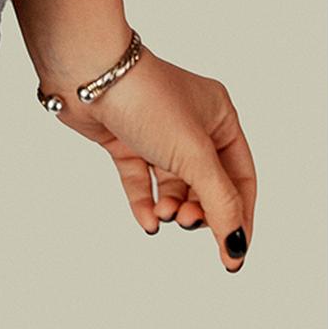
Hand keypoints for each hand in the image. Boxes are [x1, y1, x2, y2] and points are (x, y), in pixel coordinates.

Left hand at [50, 46, 256, 271]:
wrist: (87, 74)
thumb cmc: (147, 99)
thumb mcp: (194, 155)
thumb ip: (219, 203)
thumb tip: (236, 248)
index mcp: (219, 115)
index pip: (240, 176)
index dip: (240, 216)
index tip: (234, 254)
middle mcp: (191, 122)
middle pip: (206, 183)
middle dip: (200, 210)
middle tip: (186, 222)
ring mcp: (155, 131)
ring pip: (173, 183)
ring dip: (172, 206)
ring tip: (163, 215)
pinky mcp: (125, 139)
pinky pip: (141, 179)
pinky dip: (145, 202)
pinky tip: (147, 220)